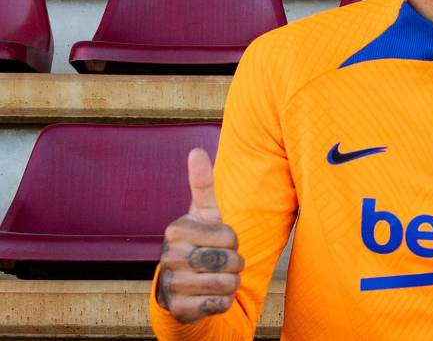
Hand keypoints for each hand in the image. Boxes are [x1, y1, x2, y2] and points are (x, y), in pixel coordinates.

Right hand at [156, 148, 243, 323]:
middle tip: (220, 262)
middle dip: (234, 264)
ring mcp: (172, 284)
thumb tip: (196, 150)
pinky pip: (219, 304)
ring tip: (216, 278)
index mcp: (176, 230)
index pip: (229, 235)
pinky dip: (222, 301)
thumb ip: (202, 184)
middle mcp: (169, 257)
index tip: (217, 242)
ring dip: (230, 283)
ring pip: (226, 284)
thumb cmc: (200, 243)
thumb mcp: (203, 214)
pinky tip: (209, 296)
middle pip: (229, 260)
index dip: (232, 241)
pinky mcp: (179, 309)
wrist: (181, 287)